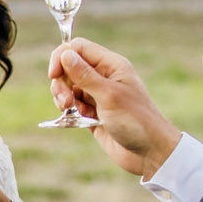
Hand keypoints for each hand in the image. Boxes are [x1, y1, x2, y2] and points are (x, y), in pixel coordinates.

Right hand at [46, 38, 183, 178]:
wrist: (149, 152)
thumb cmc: (136, 120)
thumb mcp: (108, 95)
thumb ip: (85, 75)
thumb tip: (65, 54)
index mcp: (111, 65)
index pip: (79, 48)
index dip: (62, 57)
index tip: (53, 75)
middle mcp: (103, 77)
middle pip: (69, 67)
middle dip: (61, 82)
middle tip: (65, 101)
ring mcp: (97, 95)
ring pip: (68, 87)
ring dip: (62, 97)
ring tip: (69, 110)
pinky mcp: (92, 113)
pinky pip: (72, 105)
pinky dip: (68, 111)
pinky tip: (75, 119)